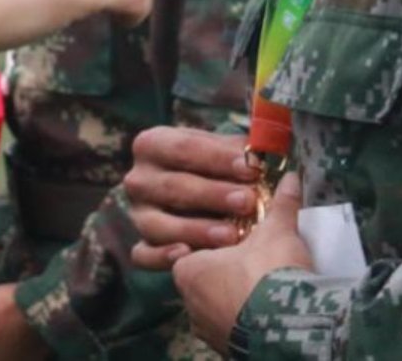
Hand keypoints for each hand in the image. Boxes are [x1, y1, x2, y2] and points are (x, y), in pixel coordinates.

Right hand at [124, 127, 260, 269]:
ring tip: (231, 235)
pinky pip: (144, 254)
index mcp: (152, 144)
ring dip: (195, 229)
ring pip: (158, 223)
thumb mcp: (222, 150)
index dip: (218, 158)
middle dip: (213, 194)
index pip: (183, 147)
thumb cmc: (214, 168)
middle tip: (247, 201)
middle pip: (173, 186)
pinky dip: (161, 257)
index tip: (251, 167)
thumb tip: (263, 152)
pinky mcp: (140, 245)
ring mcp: (137, 214)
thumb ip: (240, 149)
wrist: (200, 194)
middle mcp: (138, 179)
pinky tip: (186, 255)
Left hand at [171, 173, 312, 346]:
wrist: (287, 330)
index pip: (191, 250)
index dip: (215, 242)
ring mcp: (207, 331)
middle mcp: (189, 304)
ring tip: (265, 289)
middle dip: (226, 273)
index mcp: (187, 270)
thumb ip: (281, 205)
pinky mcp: (227, 351)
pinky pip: (232, 331)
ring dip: (235, 300)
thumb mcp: (277, 232)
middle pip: (203, 280)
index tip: (236, 240)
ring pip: (216, 309)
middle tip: (254, 264)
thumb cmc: (269, 273)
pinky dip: (246, 322)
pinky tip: (267, 314)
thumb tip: (291, 177)